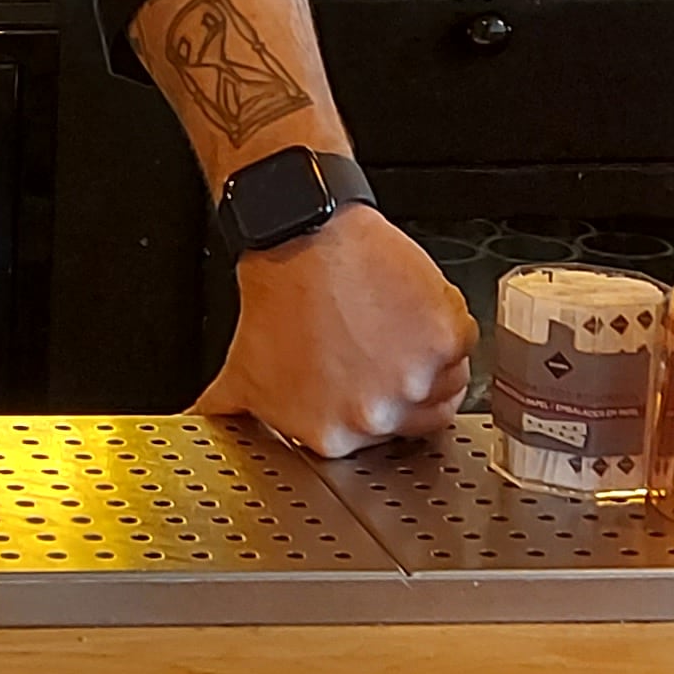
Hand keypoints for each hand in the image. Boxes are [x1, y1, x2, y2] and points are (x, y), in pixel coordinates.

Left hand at [193, 206, 472, 459]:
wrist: (303, 235)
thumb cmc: (279, 295)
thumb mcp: (242, 375)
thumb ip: (234, 416)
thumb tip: (208, 433)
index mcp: (332, 436)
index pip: (381, 438)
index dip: (378, 400)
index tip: (368, 375)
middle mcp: (373, 416)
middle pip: (420, 412)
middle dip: (404, 377)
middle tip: (376, 342)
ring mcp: (413, 381)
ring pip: (448, 378)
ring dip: (429, 350)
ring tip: (389, 319)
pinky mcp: (444, 340)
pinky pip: (464, 339)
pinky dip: (445, 315)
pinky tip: (407, 298)